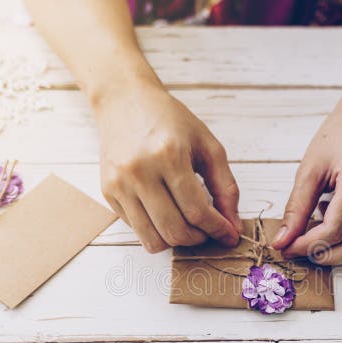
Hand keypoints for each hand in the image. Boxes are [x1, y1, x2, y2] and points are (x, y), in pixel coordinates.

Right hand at [95, 83, 240, 252]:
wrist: (124, 101)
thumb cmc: (170, 121)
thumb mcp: (208, 145)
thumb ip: (226, 187)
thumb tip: (233, 227)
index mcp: (169, 155)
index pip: (197, 211)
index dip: (217, 229)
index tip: (228, 235)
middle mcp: (140, 171)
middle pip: (174, 230)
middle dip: (198, 238)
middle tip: (207, 230)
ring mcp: (120, 184)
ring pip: (152, 239)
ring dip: (176, 241)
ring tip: (188, 226)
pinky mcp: (108, 192)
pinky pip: (137, 230)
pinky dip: (156, 230)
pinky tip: (166, 212)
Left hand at [272, 83, 341, 266]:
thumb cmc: (340, 136)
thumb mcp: (310, 168)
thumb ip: (296, 209)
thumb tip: (282, 243)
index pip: (334, 228)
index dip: (307, 245)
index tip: (288, 247)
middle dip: (324, 256)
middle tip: (301, 250)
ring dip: (341, 255)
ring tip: (321, 236)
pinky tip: (340, 229)